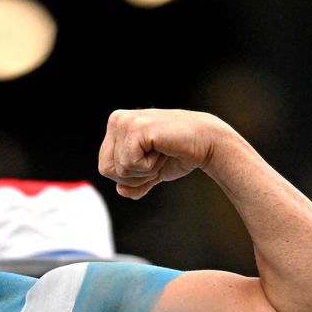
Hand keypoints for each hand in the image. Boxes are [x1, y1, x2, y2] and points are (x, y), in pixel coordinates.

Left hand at [98, 108, 230, 198]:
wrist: (207, 144)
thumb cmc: (178, 155)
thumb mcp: (150, 173)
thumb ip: (132, 184)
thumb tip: (120, 191)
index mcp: (115, 127)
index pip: (104, 168)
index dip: (128, 176)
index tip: (150, 161)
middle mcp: (116, 120)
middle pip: (106, 170)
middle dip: (133, 176)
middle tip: (156, 158)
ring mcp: (125, 122)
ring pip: (118, 170)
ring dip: (144, 170)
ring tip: (160, 152)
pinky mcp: (136, 128)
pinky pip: (129, 164)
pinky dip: (148, 166)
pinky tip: (162, 150)